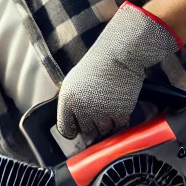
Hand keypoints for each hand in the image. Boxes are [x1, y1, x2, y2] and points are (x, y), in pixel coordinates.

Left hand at [56, 1, 179, 141]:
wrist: (120, 54)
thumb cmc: (98, 64)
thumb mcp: (74, 81)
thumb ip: (71, 102)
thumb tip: (72, 121)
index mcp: (67, 100)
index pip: (65, 129)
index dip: (72, 130)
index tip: (78, 129)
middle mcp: (82, 108)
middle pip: (86, 132)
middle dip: (92, 126)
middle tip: (98, 115)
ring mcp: (101, 112)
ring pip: (103, 132)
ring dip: (107, 125)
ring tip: (110, 109)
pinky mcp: (120, 113)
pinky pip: (119, 127)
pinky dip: (120, 122)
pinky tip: (120, 110)